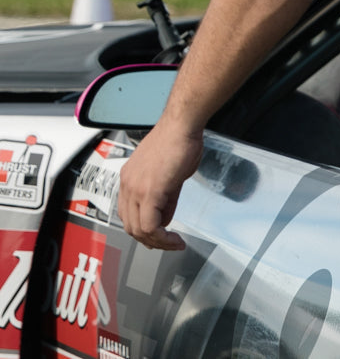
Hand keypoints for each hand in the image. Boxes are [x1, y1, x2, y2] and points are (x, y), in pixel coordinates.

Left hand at [118, 121, 203, 250]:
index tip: (160, 235)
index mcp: (129, 179)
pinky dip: (162, 237)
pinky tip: (174, 238)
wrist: (182, 125)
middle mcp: (127, 185)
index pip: (129, 214)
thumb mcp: (170, 173)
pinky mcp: (150, 191)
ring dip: (157, 241)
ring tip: (173, 243)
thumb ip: (166, 197)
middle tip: (168, 244)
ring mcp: (136, 188)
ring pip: (138, 229)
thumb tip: (166, 216)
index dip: (144, 230)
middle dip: (151, 240)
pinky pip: (150, 225)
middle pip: (131, 226)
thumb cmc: (178, 139)